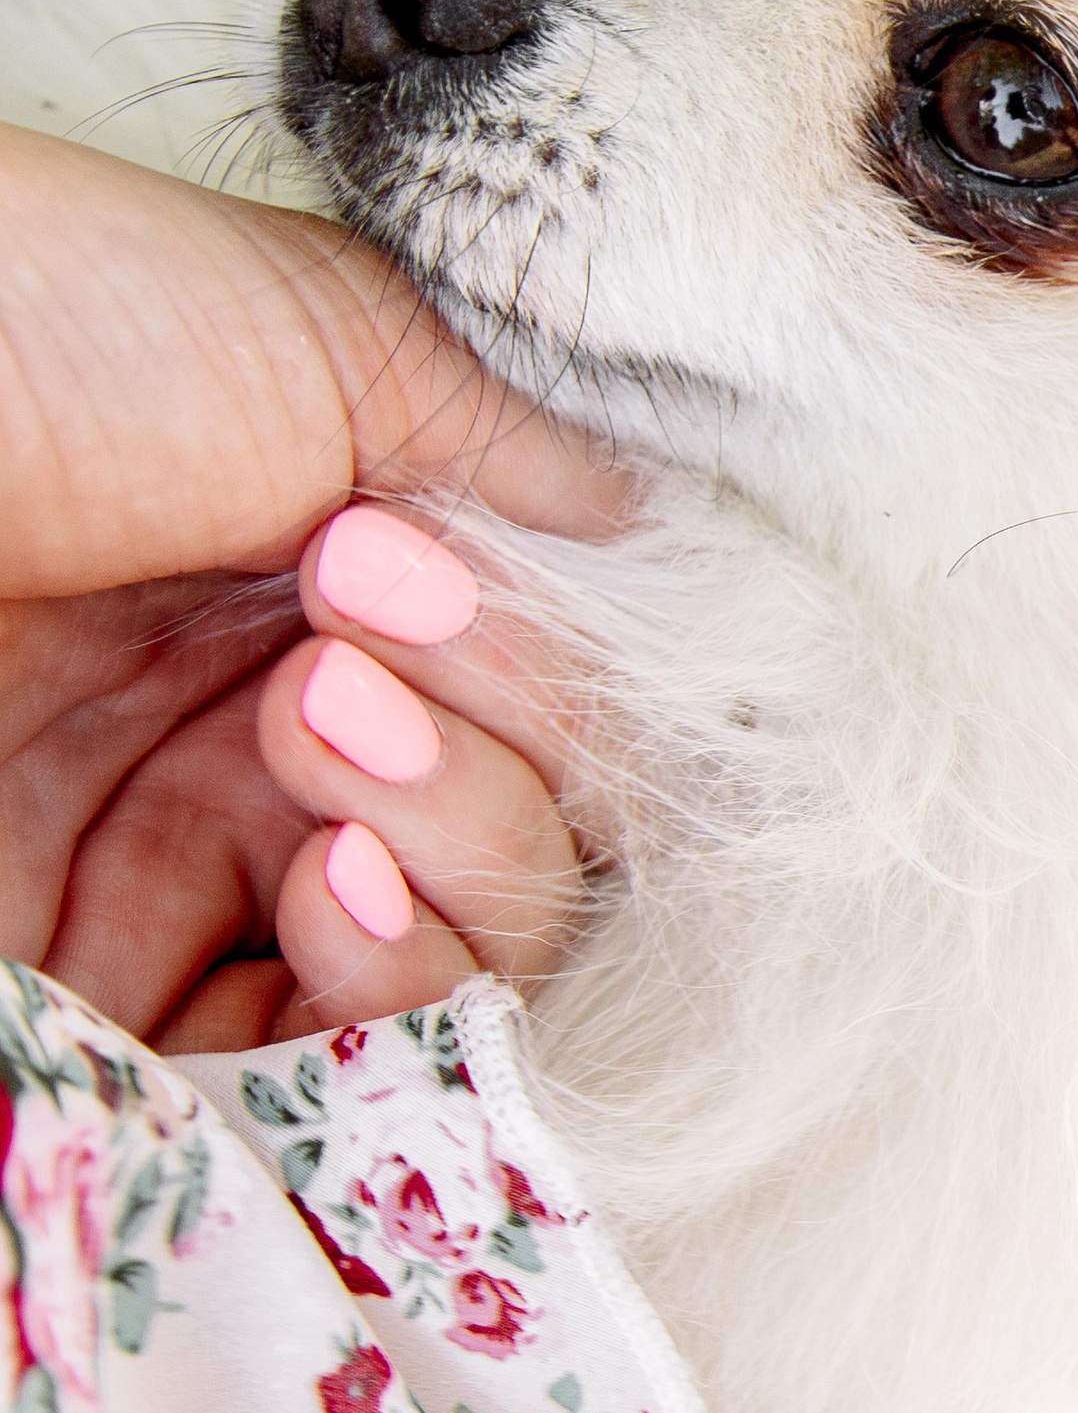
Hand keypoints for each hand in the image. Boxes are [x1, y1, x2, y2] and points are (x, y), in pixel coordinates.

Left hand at [0, 129, 626, 1050]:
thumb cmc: (41, 327)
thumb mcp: (333, 334)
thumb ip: (527, 467)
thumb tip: (679, 572)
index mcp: (333, 595)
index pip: (553, 728)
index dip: (553, 683)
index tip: (416, 571)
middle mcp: (267, 751)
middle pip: (522, 875)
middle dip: (499, 778)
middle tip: (342, 669)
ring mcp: (176, 882)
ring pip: (447, 992)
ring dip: (455, 886)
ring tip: (324, 756)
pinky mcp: (96, 1002)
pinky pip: (310, 1085)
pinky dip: (380, 1008)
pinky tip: (333, 890)